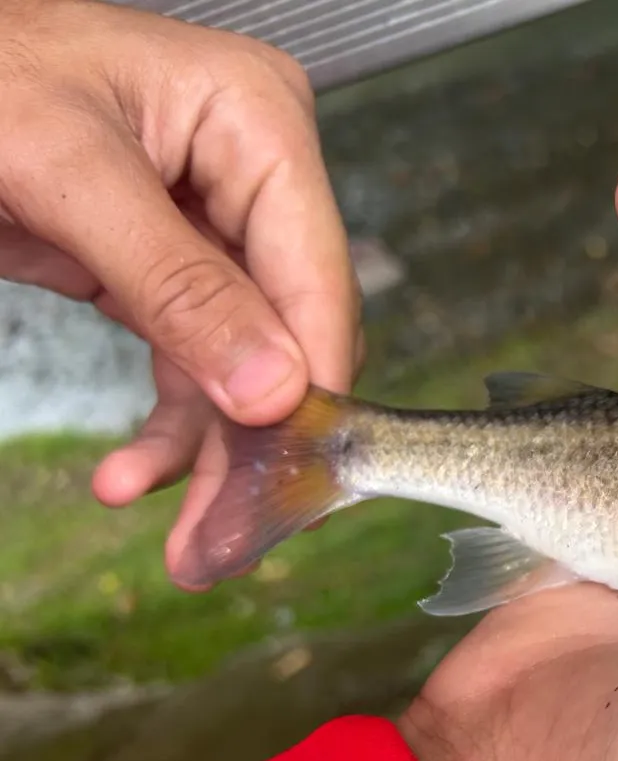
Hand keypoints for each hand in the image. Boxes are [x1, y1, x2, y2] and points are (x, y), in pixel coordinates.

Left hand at [0, 0, 360, 584]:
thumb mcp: (66, 172)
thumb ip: (176, 283)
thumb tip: (271, 387)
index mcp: (258, 125)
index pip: (316, 276)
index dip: (309, 383)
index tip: (290, 475)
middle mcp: (251, 180)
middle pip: (287, 337)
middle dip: (253, 444)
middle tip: (230, 537)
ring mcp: (212, 228)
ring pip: (243, 369)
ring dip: (212, 459)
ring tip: (192, 542)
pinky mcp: (166, 270)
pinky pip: (189, 365)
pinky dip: (169, 429)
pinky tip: (135, 474)